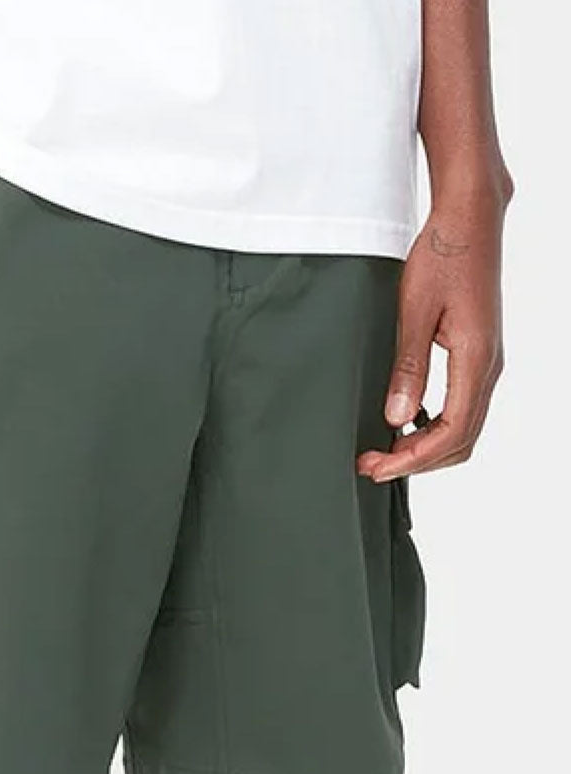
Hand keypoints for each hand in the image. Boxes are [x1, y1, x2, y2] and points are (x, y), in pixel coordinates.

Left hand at [358, 183, 511, 482]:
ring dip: (424, 448)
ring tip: (381, 451)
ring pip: (464, 428)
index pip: (451, 432)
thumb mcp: (413, 311)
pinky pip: (461, 407)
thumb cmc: (441, 257)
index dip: (412, 460)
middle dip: (416, 462)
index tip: (375, 467)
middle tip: (370, 466)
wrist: (469, 222)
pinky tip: (402, 423)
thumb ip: (407, 367)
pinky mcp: (476, 355)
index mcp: (476, 359)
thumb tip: (397, 419)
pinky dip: (433, 427)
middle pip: (461, 440)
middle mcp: (487, 367)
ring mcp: (485, 362)